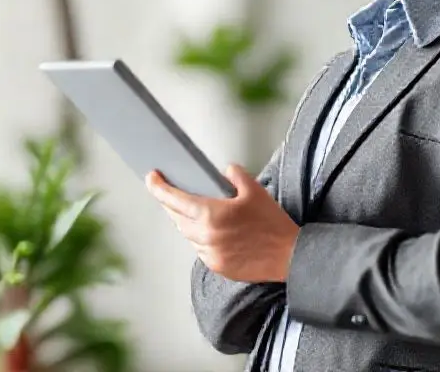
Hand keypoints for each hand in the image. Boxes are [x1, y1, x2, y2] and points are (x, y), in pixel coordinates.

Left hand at [145, 164, 299, 282]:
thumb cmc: (272, 223)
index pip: (174, 199)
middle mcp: (204, 236)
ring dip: (186, 220)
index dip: (158, 187)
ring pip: (187, 233)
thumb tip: (223, 172)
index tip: (151, 178)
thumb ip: (234, 175)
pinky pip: (199, 247)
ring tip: (195, 209)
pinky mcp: (216, 266)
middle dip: (171, 202)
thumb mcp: (254, 190)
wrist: (288, 255)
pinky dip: (199, 236)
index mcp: (210, 214)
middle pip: (176, 216)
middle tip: (171, 190)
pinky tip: (210, 229)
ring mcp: (209, 254)